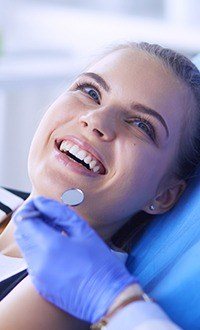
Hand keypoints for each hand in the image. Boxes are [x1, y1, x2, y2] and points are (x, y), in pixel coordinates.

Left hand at [14, 196, 135, 322]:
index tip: (41, 205)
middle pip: (22, 233)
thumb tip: (43, 203)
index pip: (25, 220)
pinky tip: (58, 249)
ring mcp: (37, 276)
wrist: (108, 298)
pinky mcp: (40, 285)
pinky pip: (32, 261)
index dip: (31, 209)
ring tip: (56, 231)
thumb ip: (59, 213)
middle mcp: (38, 262)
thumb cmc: (101, 264)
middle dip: (31, 221)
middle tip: (49, 217)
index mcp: (50, 246)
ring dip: (35, 235)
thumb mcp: (83, 231)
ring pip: (26, 247)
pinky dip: (39, 250)